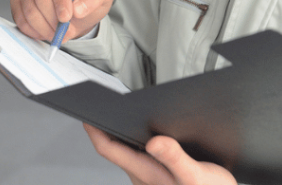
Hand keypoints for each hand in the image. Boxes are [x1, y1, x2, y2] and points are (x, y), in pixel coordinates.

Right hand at [10, 0, 113, 41]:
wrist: (76, 8)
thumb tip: (77, 8)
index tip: (66, 18)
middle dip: (54, 19)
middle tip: (66, 32)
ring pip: (29, 8)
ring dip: (44, 27)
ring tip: (58, 34)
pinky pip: (19, 17)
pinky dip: (33, 30)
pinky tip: (45, 31)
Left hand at [84, 124, 236, 184]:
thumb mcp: (195, 176)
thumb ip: (175, 159)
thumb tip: (154, 141)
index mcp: (147, 173)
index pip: (110, 150)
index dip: (95, 131)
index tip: (86, 113)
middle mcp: (143, 176)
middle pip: (115, 149)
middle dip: (105, 127)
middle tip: (99, 105)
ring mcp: (150, 177)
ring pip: (127, 152)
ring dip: (120, 133)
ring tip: (117, 112)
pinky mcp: (159, 176)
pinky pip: (139, 155)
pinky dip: (136, 139)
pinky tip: (143, 129)